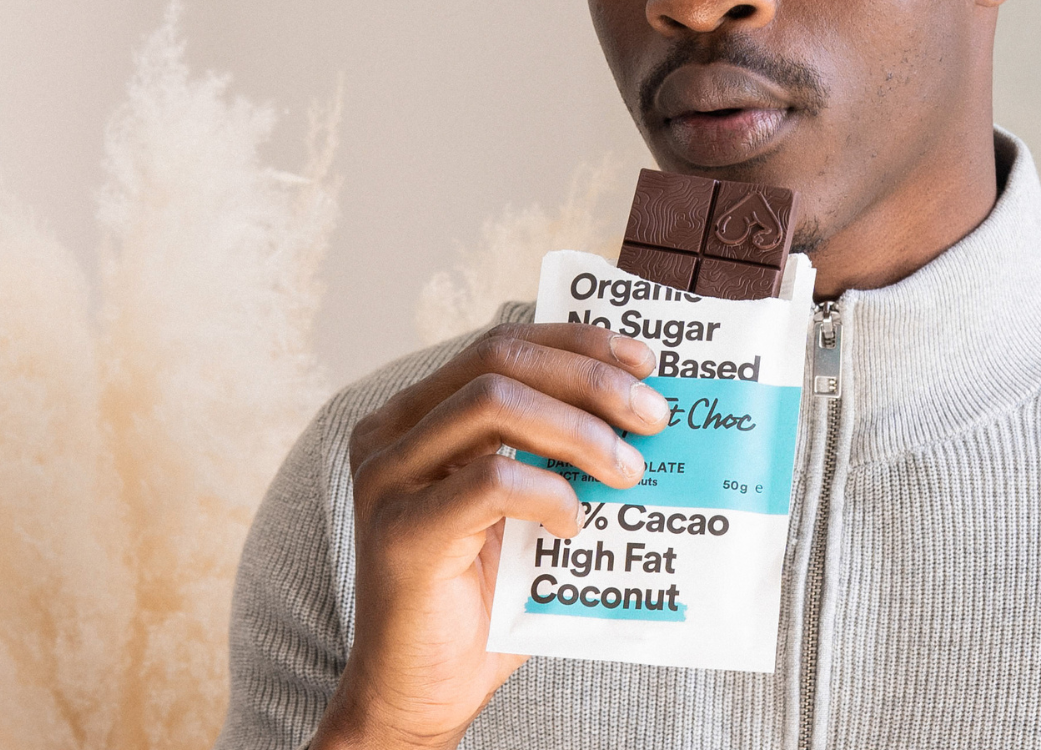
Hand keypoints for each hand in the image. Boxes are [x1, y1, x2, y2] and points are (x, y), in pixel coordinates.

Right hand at [309, 321, 668, 749]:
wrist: (419, 698)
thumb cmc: (481, 602)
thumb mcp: (521, 509)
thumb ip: (551, 456)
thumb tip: (637, 415)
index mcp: (416, 415)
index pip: (501, 345)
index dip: (575, 342)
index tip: (641, 358)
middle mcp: (391, 433)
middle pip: (499, 360)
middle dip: (588, 378)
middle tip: (652, 416)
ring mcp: (388, 478)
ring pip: (493, 404)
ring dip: (578, 430)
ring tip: (628, 468)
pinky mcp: (400, 532)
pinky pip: (490, 480)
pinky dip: (548, 491)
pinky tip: (574, 522)